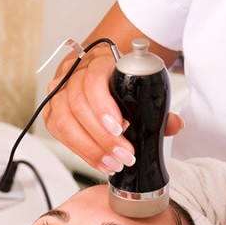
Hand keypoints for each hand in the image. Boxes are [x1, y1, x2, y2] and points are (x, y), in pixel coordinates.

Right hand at [42, 46, 183, 174]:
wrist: (98, 69)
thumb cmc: (118, 78)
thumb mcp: (139, 83)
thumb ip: (156, 105)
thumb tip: (174, 125)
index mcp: (97, 61)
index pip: (93, 80)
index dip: (103, 106)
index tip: (121, 128)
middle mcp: (71, 74)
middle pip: (78, 105)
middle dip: (102, 137)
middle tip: (124, 155)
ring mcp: (57, 92)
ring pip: (65, 122)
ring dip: (90, 148)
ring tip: (113, 164)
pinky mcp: (51, 111)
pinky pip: (59, 133)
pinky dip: (80, 151)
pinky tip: (98, 161)